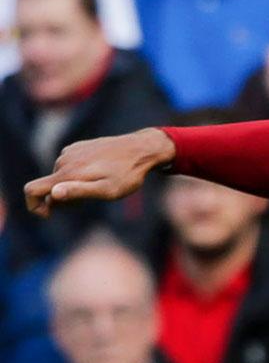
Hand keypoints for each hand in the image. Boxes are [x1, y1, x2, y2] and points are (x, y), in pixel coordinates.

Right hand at [25, 128, 175, 215]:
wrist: (140, 149)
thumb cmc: (127, 175)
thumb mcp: (107, 190)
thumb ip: (79, 192)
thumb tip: (53, 195)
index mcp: (67, 174)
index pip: (32, 190)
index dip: (34, 206)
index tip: (49, 215)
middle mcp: (63, 161)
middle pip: (49, 186)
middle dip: (63, 199)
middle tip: (91, 201)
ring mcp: (69, 152)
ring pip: (60, 177)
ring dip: (71, 187)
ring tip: (99, 186)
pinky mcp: (77, 147)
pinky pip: (69, 166)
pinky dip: (76, 176)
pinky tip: (98, 175)